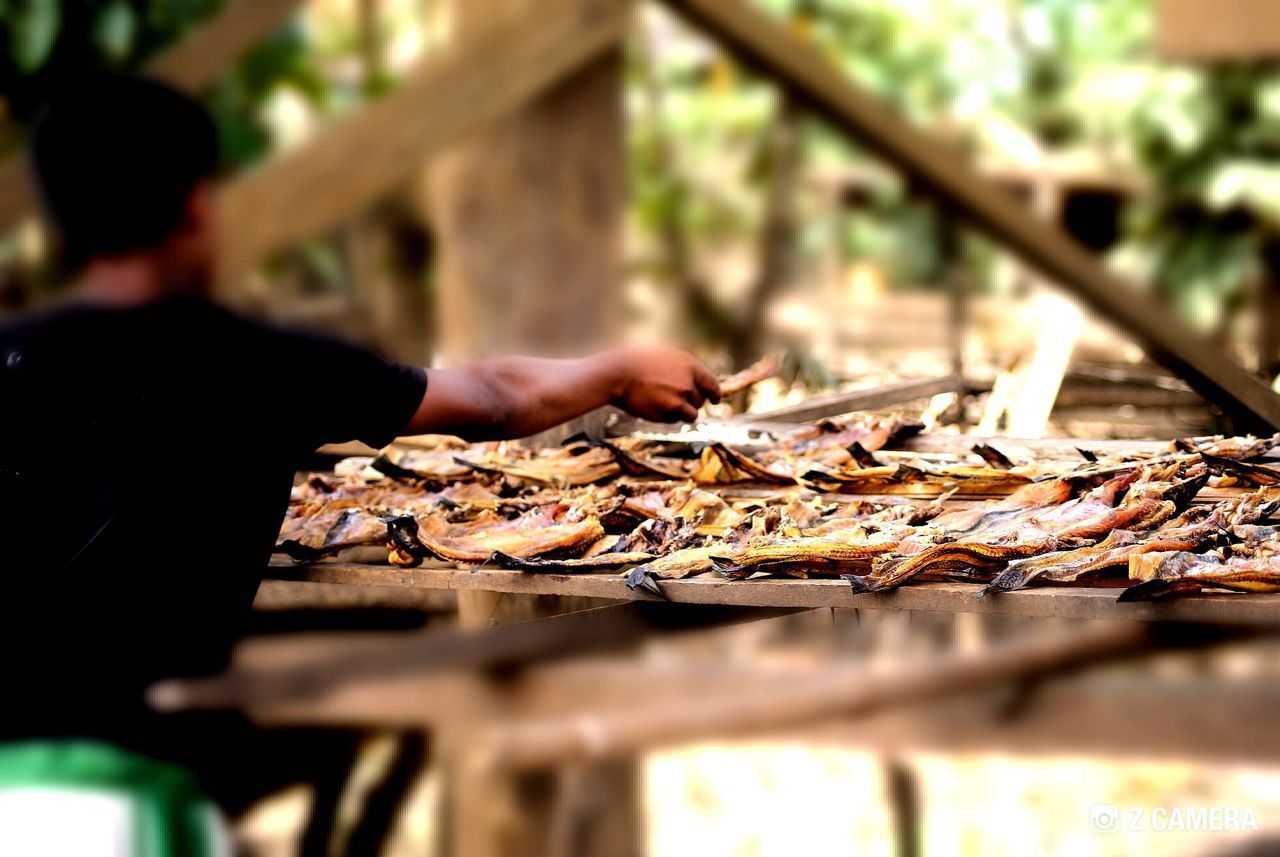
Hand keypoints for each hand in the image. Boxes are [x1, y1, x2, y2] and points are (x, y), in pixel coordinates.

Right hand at [604, 346, 720, 422]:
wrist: (617, 374)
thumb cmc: (638, 363)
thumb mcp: (666, 356)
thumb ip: (684, 369)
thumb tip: (699, 383)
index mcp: (689, 365)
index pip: (712, 384)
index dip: (715, 394)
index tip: (715, 400)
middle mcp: (688, 382)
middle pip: (700, 401)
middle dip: (692, 402)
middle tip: (675, 398)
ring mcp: (679, 399)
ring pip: (691, 414)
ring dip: (682, 412)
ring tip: (664, 403)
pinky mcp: (668, 413)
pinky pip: (675, 420)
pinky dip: (668, 417)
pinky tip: (654, 406)